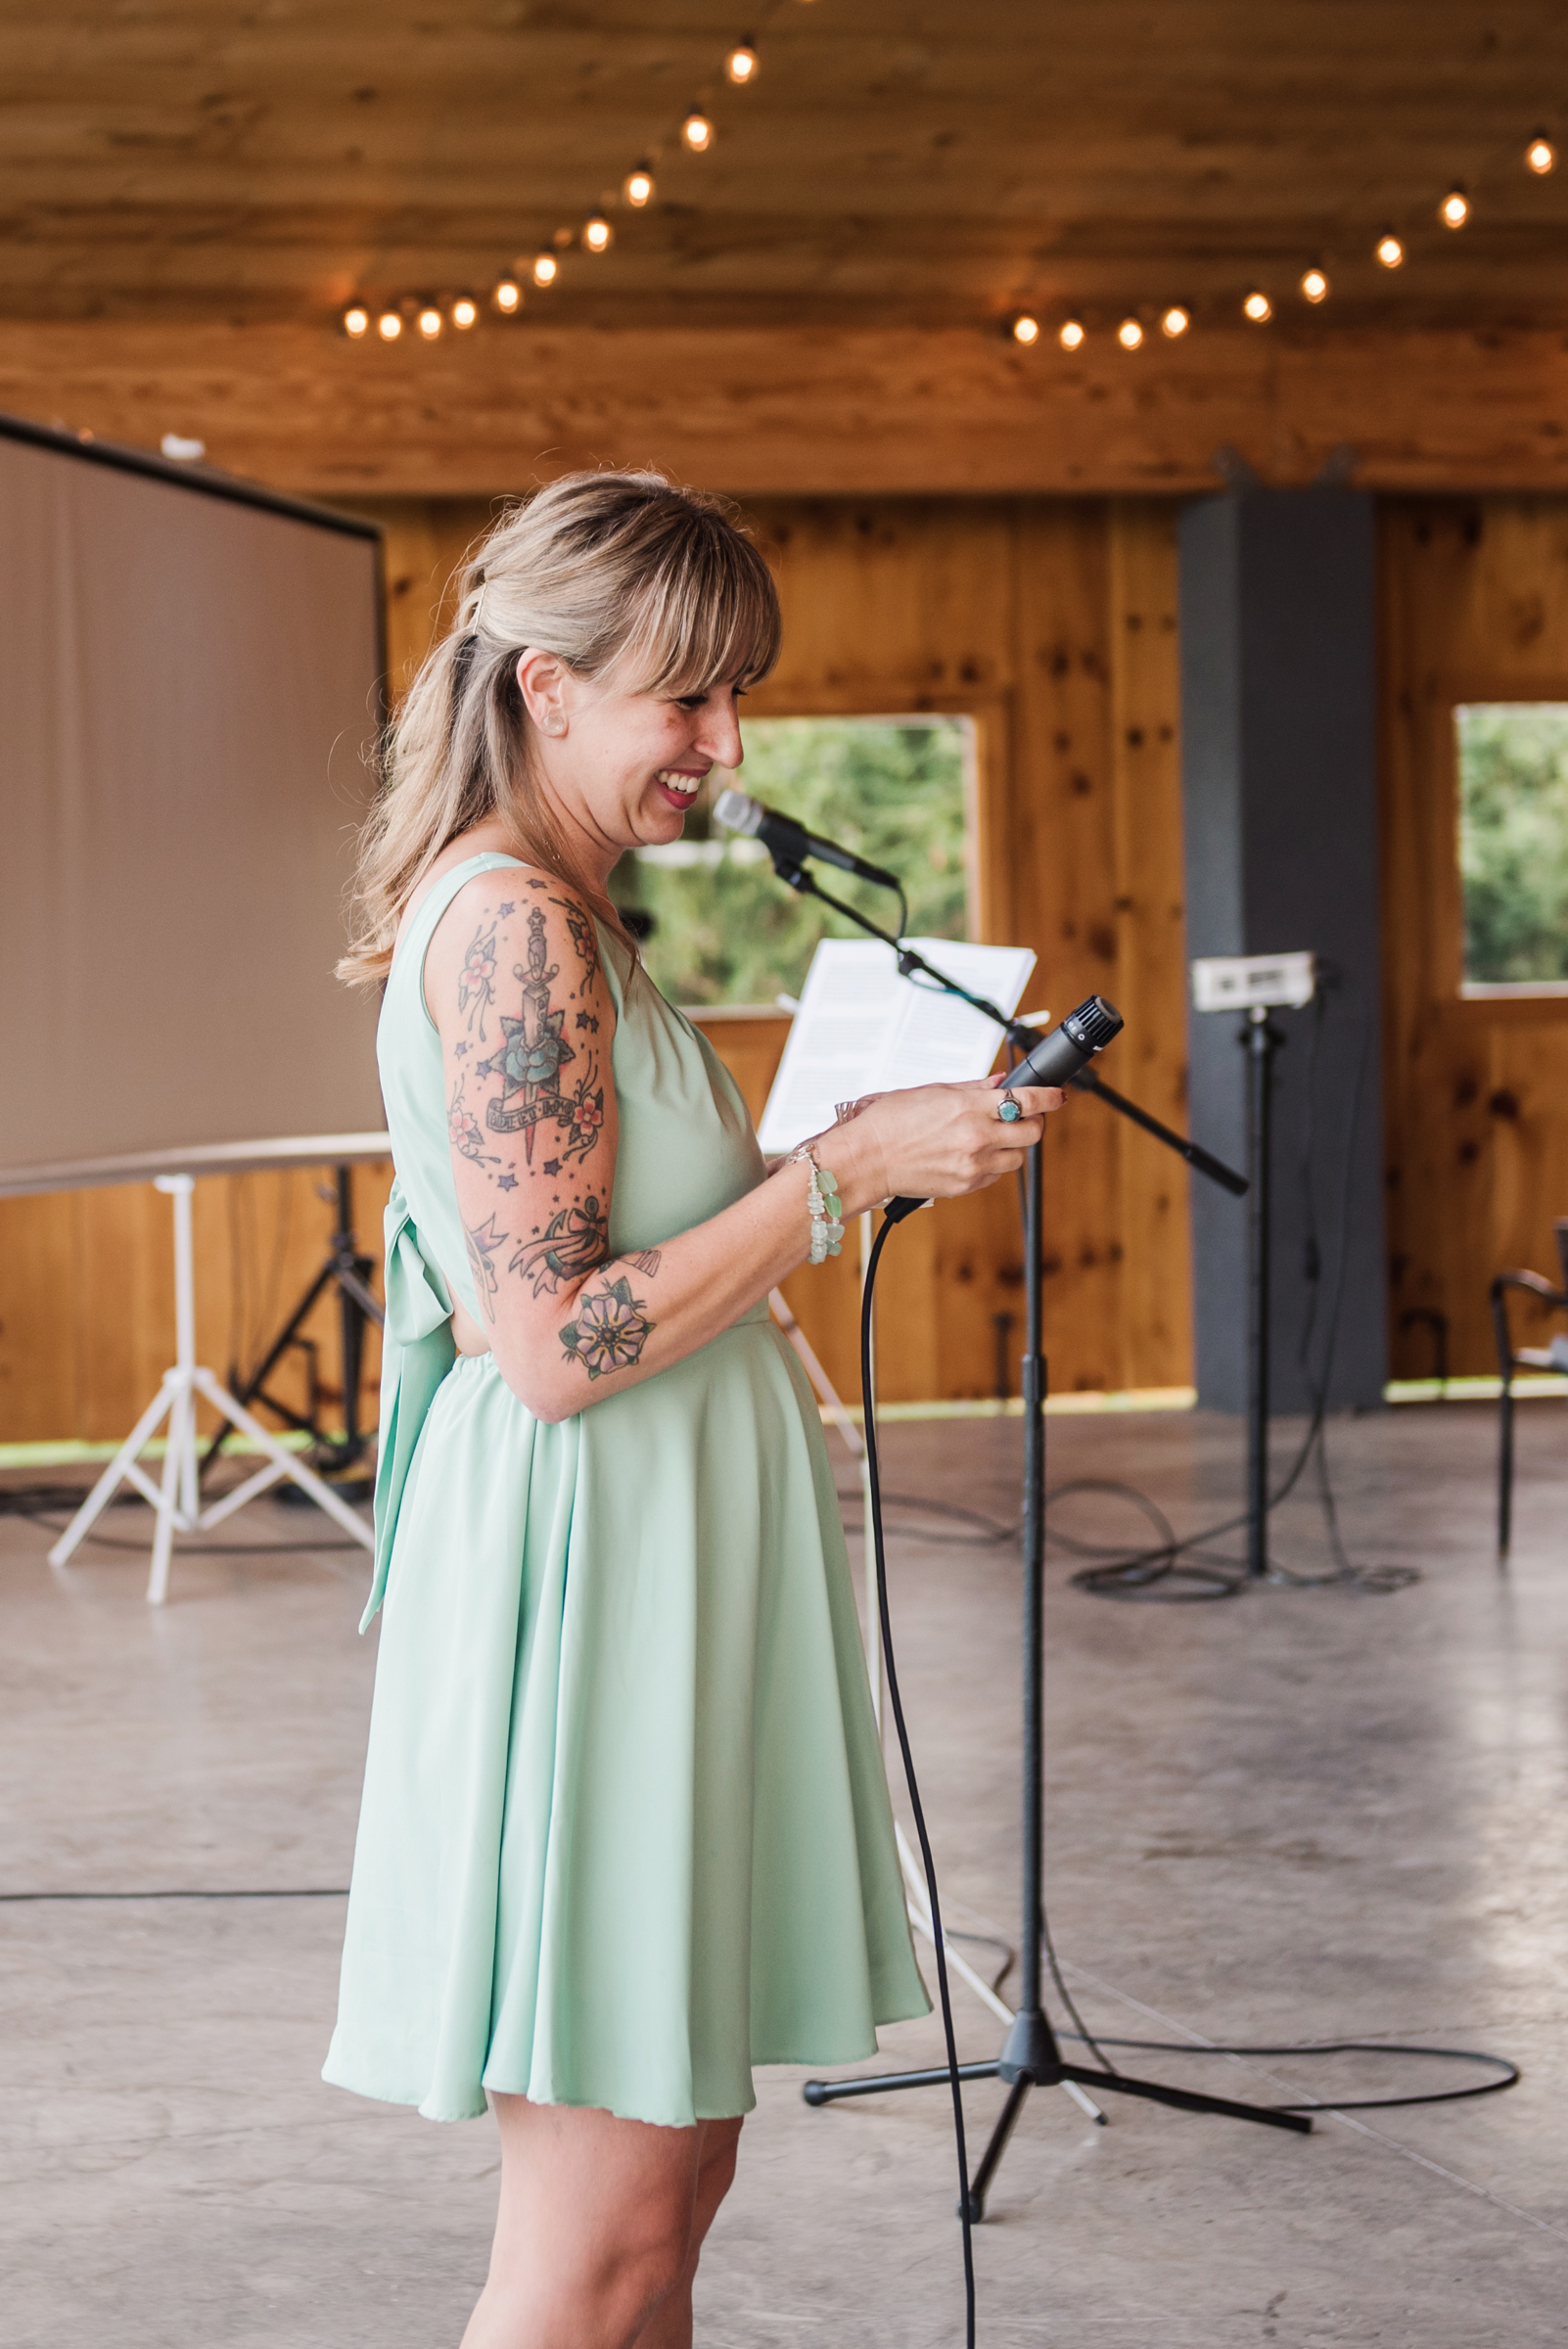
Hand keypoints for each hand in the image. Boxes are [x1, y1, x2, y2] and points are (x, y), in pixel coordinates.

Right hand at [830, 1077, 1063, 1213]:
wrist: (866, 1159)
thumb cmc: (889, 1122)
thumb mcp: (931, 1092)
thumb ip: (972, 1088)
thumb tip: (999, 1082)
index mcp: (968, 1106)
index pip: (1026, 1100)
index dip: (1049, 1097)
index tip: (1057, 1095)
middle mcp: (975, 1136)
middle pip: (1032, 1132)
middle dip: (1033, 1122)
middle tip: (1023, 1117)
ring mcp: (972, 1164)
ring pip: (1017, 1157)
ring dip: (1012, 1146)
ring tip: (990, 1138)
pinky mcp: (965, 1185)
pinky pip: (995, 1175)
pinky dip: (992, 1164)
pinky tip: (972, 1154)